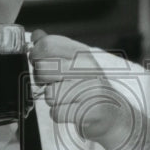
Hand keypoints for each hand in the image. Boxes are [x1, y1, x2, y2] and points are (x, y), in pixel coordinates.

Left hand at [28, 30, 137, 146]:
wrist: (113, 113)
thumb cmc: (90, 87)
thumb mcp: (74, 62)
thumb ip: (53, 48)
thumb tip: (37, 35)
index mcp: (82, 53)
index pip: (47, 45)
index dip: (35, 55)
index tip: (38, 62)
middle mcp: (87, 68)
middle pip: (43, 69)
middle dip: (41, 80)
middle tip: (53, 83)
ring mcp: (89, 90)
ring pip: (49, 94)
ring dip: (52, 100)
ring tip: (67, 98)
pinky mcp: (87, 111)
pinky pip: (56, 113)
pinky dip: (59, 114)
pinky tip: (71, 109)